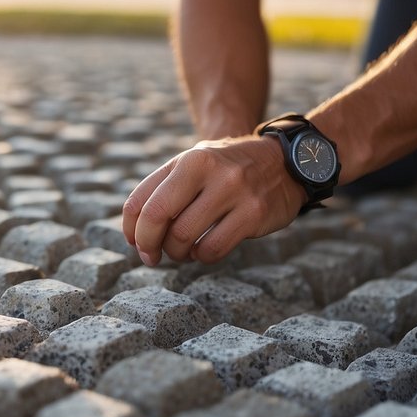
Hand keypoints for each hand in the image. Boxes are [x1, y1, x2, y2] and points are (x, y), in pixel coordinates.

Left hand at [122, 134, 306, 264]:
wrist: (285, 161)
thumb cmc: (227, 170)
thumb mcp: (194, 165)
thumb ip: (163, 190)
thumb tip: (135, 234)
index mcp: (187, 160)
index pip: (141, 200)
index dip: (131, 229)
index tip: (135, 243)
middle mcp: (208, 170)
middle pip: (157, 217)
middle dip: (148, 244)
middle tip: (151, 256)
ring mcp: (233, 191)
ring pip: (184, 237)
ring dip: (177, 253)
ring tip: (183, 251)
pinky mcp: (254, 213)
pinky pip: (213, 249)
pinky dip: (202, 256)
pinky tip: (204, 250)